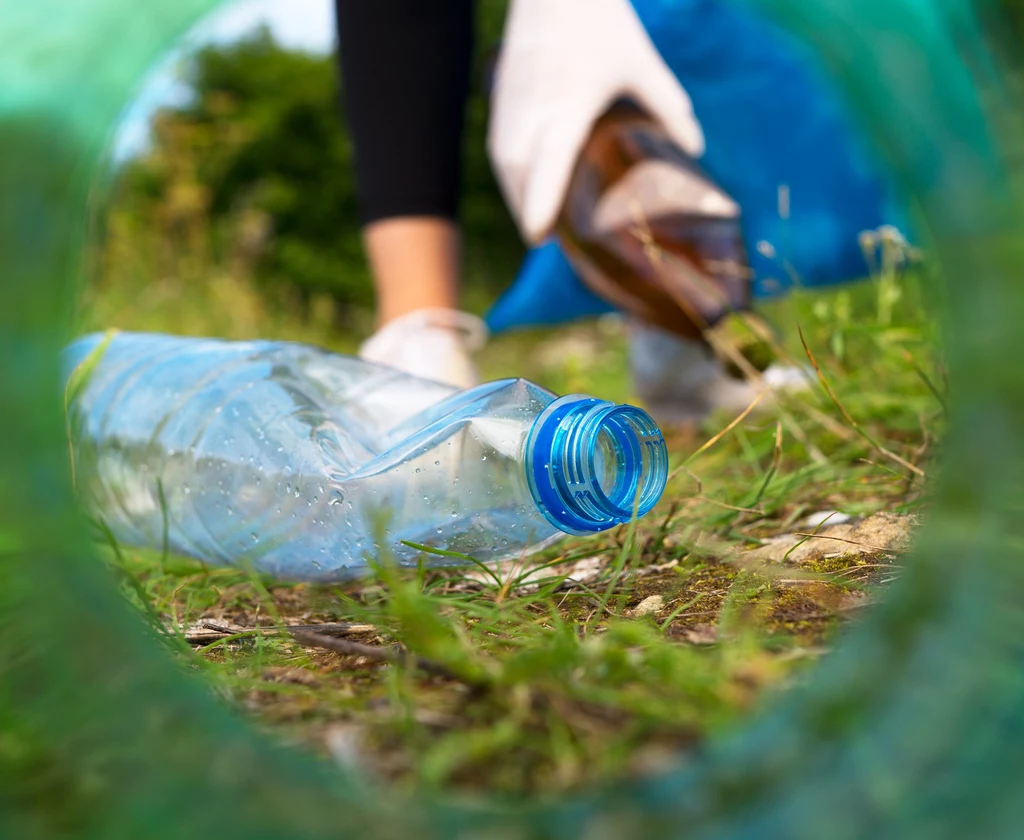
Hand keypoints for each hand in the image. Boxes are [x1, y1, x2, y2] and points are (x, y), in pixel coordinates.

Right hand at [487, 0, 703, 243]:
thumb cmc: (602, 24)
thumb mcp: (641, 64)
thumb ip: (668, 108)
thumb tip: (697, 149)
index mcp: (569, 104)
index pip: (549, 164)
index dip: (540, 202)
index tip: (539, 236)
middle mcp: (533, 110)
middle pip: (521, 176)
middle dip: (528, 211)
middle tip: (545, 240)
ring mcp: (511, 105)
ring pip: (505, 164)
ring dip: (516, 195)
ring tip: (533, 221)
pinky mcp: (499, 99)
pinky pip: (499, 148)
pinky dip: (508, 174)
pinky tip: (520, 188)